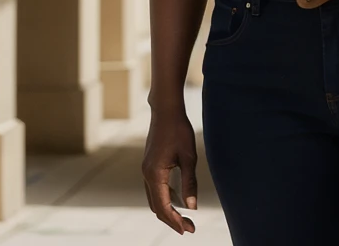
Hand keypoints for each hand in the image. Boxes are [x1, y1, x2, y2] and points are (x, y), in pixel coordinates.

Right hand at [142, 111, 197, 234]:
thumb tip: (192, 207)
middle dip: (172, 219)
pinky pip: (155, 189)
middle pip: (156, 207)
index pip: (163, 207)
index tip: (188, 230)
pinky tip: (178, 200)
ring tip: (185, 218)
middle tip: (189, 228)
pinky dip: (165, 198)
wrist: (166, 109)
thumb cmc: (179, 130)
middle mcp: (146, 174)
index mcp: (154, 174)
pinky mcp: (150, 165)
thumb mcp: (189, 157)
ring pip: (154, 199)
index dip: (175, 221)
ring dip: (168, 210)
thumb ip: (189, 182)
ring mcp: (146, 170)